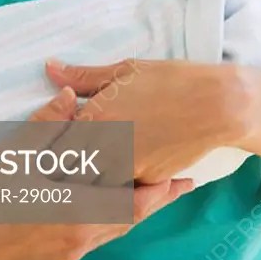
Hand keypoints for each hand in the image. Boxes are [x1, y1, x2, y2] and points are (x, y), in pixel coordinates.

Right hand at [0, 85, 194, 259]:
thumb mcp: (15, 155)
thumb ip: (47, 124)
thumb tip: (70, 94)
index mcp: (78, 211)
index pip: (133, 200)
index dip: (160, 186)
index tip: (181, 170)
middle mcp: (82, 236)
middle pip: (132, 217)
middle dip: (158, 198)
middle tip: (184, 182)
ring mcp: (71, 250)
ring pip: (116, 229)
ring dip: (138, 208)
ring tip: (160, 189)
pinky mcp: (59, 256)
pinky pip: (98, 236)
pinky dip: (115, 219)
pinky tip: (116, 204)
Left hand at [45, 58, 247, 183]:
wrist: (215, 104)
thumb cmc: (169, 81)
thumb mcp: (125, 71)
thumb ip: (83, 77)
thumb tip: (50, 68)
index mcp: (93, 119)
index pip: (52, 144)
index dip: (46, 147)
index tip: (44, 148)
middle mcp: (105, 148)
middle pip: (67, 171)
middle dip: (60, 171)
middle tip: (54, 170)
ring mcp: (126, 170)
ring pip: (91, 187)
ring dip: (85, 183)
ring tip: (83, 177)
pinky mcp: (145, 184)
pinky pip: (120, 191)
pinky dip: (114, 188)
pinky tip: (115, 178)